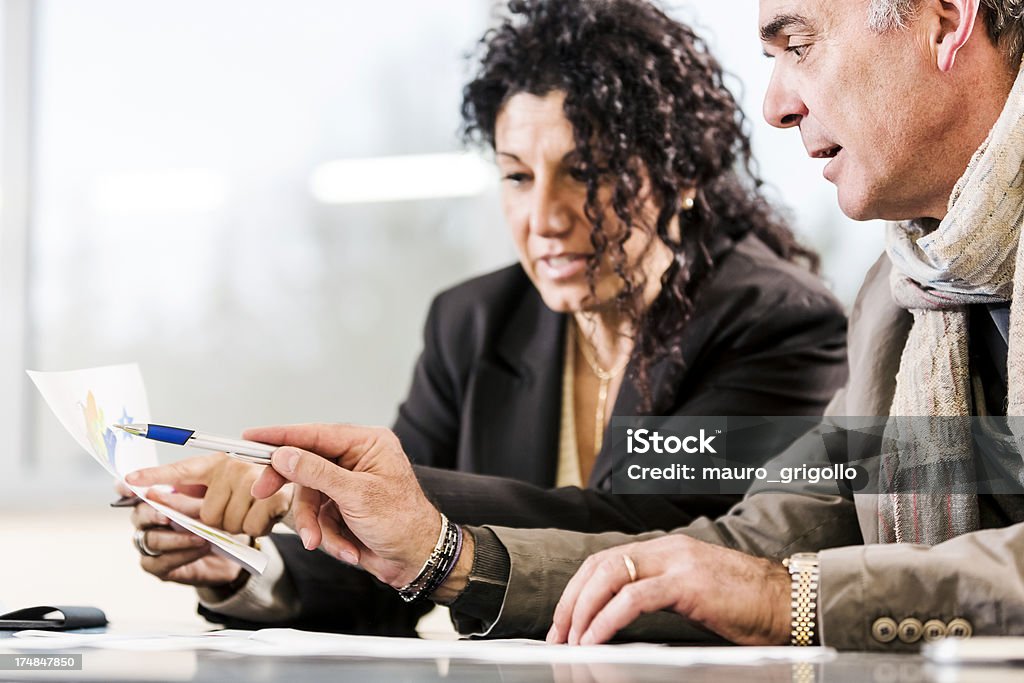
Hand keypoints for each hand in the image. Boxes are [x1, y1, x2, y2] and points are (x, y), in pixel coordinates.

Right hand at [116, 481, 241, 586]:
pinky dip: (182, 554)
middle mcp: (149, 523)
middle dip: (153, 514)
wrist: (233, 550)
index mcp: (158, 500)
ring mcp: (151, 546)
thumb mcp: (212, 500)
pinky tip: (201, 548)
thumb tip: (171, 494)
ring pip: (150, 540)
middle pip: (139, 515)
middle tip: (169, 516)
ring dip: (175, 538)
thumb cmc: (219, 521)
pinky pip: (161, 562)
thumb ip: (191, 496)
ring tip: (200, 536)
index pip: (134, 492)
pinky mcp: (159, 567)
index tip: (127, 487)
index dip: (126, 488)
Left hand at [125, 452, 293, 536]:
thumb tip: (147, 495)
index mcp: (214, 463)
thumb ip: (185, 497)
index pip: (181, 470)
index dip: (155, 475)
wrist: (291, 498)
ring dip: (240, 527)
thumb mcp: (219, 494)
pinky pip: (252, 526)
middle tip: (235, 512)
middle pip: (208, 515)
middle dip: (220, 522)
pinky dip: (258, 528)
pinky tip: (265, 517)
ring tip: (252, 513)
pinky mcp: (275, 494)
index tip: (129, 480)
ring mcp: (254, 478)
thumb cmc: (251, 497)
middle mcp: (232, 465)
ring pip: (230, 523)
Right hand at [248, 424, 445, 587]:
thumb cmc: (403, 523)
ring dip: (313, 524)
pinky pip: (319, 518)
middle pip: (306, 465)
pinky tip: (348, 548)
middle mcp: (357, 459)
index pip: (315, 434)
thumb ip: (317, 473)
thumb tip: (285, 454)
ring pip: (308, 498)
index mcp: (367, 444)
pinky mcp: (343, 508)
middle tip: (261, 492)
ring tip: (321, 541)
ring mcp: (348, 484)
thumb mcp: (357, 495)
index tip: (251, 436)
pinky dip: (328, 536)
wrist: (417, 560)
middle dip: (290, 487)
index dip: (281, 436)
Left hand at [547, 535, 790, 645]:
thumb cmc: (748, 605)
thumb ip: (660, 595)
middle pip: (600, 565)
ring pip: (610, 576)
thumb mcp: (694, 594)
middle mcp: (667, 549)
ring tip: (573, 640)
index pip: (606, 561)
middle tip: (558, 634)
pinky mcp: (688, 584)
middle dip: (572, 600)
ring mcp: (678, 563)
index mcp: (666, 550)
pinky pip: (634, 598)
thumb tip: (620, 617)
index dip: (578, 589)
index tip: (564, 620)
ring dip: (583, 610)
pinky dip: (608, 619)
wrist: (791, 602)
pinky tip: (596, 639)